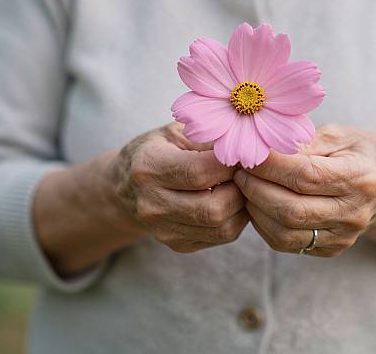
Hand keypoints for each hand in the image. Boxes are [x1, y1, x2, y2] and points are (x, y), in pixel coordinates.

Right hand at [109, 122, 248, 252]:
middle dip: (241, 188)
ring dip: (242, 205)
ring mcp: (163, 229)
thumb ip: (208, 137)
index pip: (200, 172)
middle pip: (214, 208)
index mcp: (149, 167)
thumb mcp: (177, 131)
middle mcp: (152, 204)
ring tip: (242, 184)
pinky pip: (221, 237)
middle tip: (248, 171)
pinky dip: (236, 218)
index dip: (230, 163)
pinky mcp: (178, 244)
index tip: (244, 152)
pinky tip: (232, 198)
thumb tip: (246, 145)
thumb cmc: (159, 148)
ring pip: (223, 227)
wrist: (127, 185)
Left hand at [234, 124, 375, 256]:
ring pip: (285, 233)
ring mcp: (343, 236)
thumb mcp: (338, 134)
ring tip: (244, 186)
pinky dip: (263, 224)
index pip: (306, 176)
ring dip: (255, 209)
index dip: (270, 166)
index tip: (247, 152)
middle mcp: (355, 212)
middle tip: (239, 170)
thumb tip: (261, 147)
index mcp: (361, 177)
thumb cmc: (357, 151)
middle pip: (292, 210)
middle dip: (255, 189)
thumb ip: (302, 140)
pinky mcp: (330, 249)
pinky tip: (256, 203)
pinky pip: (287, 244)